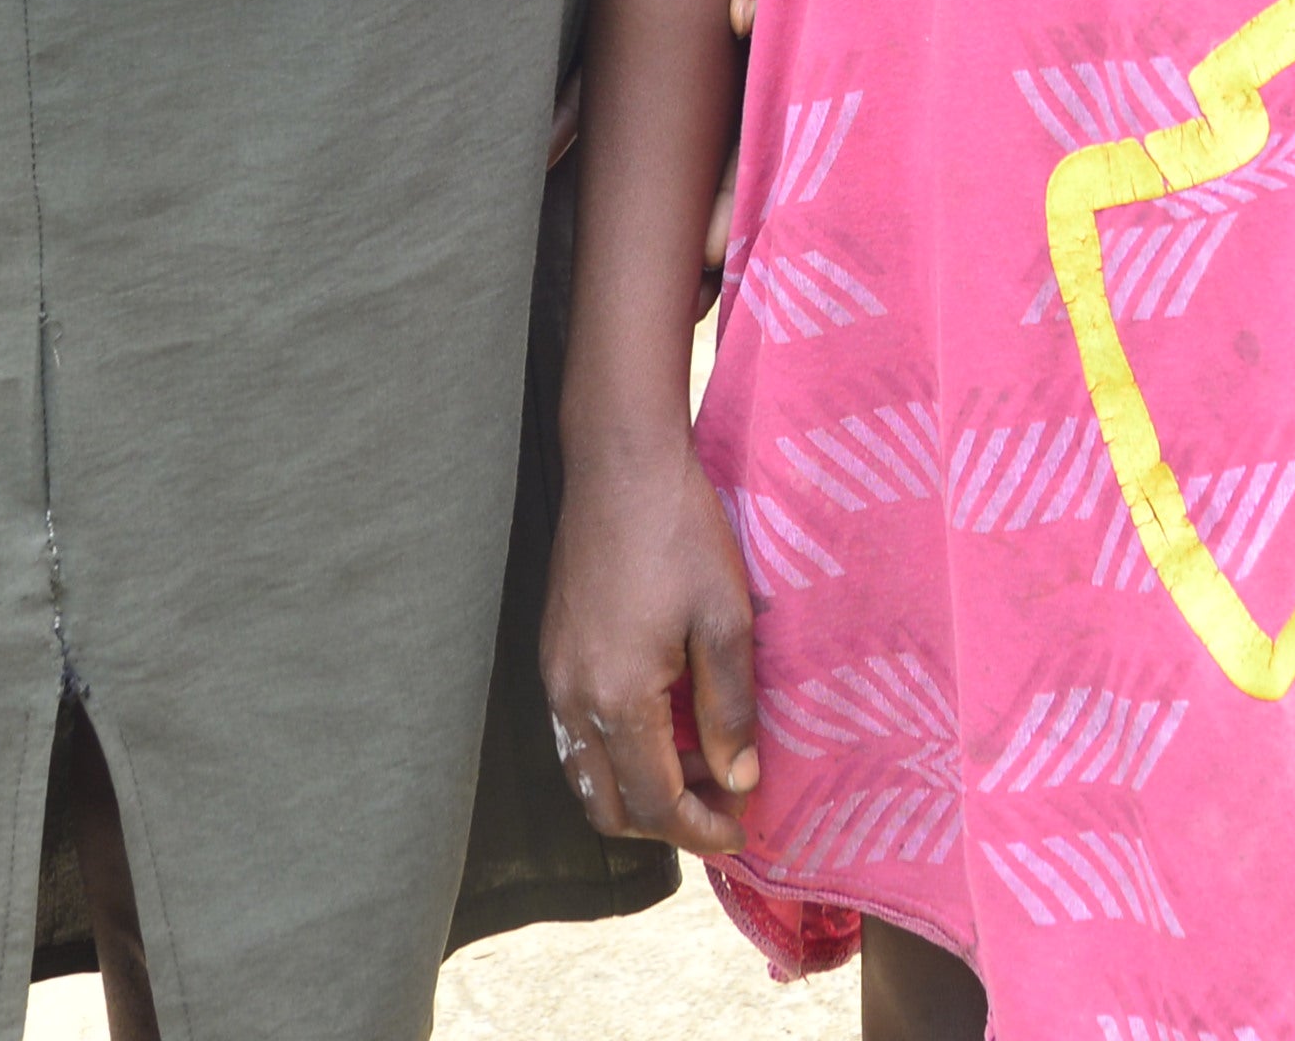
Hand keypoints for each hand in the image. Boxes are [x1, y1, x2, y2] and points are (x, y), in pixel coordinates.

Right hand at [543, 426, 764, 853]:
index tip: (742, 831)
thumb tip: (740, 779)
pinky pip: (576, 735)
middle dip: (667, 824)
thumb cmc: (681, 532)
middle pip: (609, 808)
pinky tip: (663, 724)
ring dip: (638, 791)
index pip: (655, 804)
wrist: (619, 463)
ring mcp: (554, 676)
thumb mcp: (726, 619)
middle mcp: (572, 699)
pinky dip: (616, 754)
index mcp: (617, 698)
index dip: (701, 829)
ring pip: (586, 775)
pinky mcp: (552, 653)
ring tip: (699, 765)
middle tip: (723, 803)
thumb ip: (729, 709)